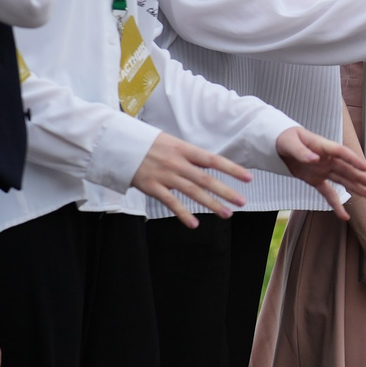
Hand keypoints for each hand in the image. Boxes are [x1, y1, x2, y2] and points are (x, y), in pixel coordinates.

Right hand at [134, 131, 249, 226]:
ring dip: (211, 204)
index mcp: (183, 149)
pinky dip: (182, 214)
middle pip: (206, 179)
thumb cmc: (146, 143)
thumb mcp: (170, 142)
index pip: (213, 159)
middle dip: (226, 191)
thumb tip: (207, 164)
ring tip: (227, 214)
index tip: (248, 178)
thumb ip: (187, 155)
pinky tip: (194, 224)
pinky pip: (170, 202)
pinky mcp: (152, 186)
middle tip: (242, 201)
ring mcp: (164, 175)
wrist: (117, 143)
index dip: (232, 169)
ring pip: (192, 192)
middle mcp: (177, 162)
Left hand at [274, 125, 365, 205]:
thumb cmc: (285, 139)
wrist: (279, 145)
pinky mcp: (317, 180)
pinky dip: (336, 204)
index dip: (354, 160)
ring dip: (357, 188)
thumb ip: (301, 151)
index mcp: (323, 146)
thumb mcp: (289, 143)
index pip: (341, 153)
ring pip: (344, 181)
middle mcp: (327, 159)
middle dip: (362, 178)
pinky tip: (344, 215)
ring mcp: (324, 170)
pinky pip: (329, 193)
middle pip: (348, 169)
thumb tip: (314, 159)